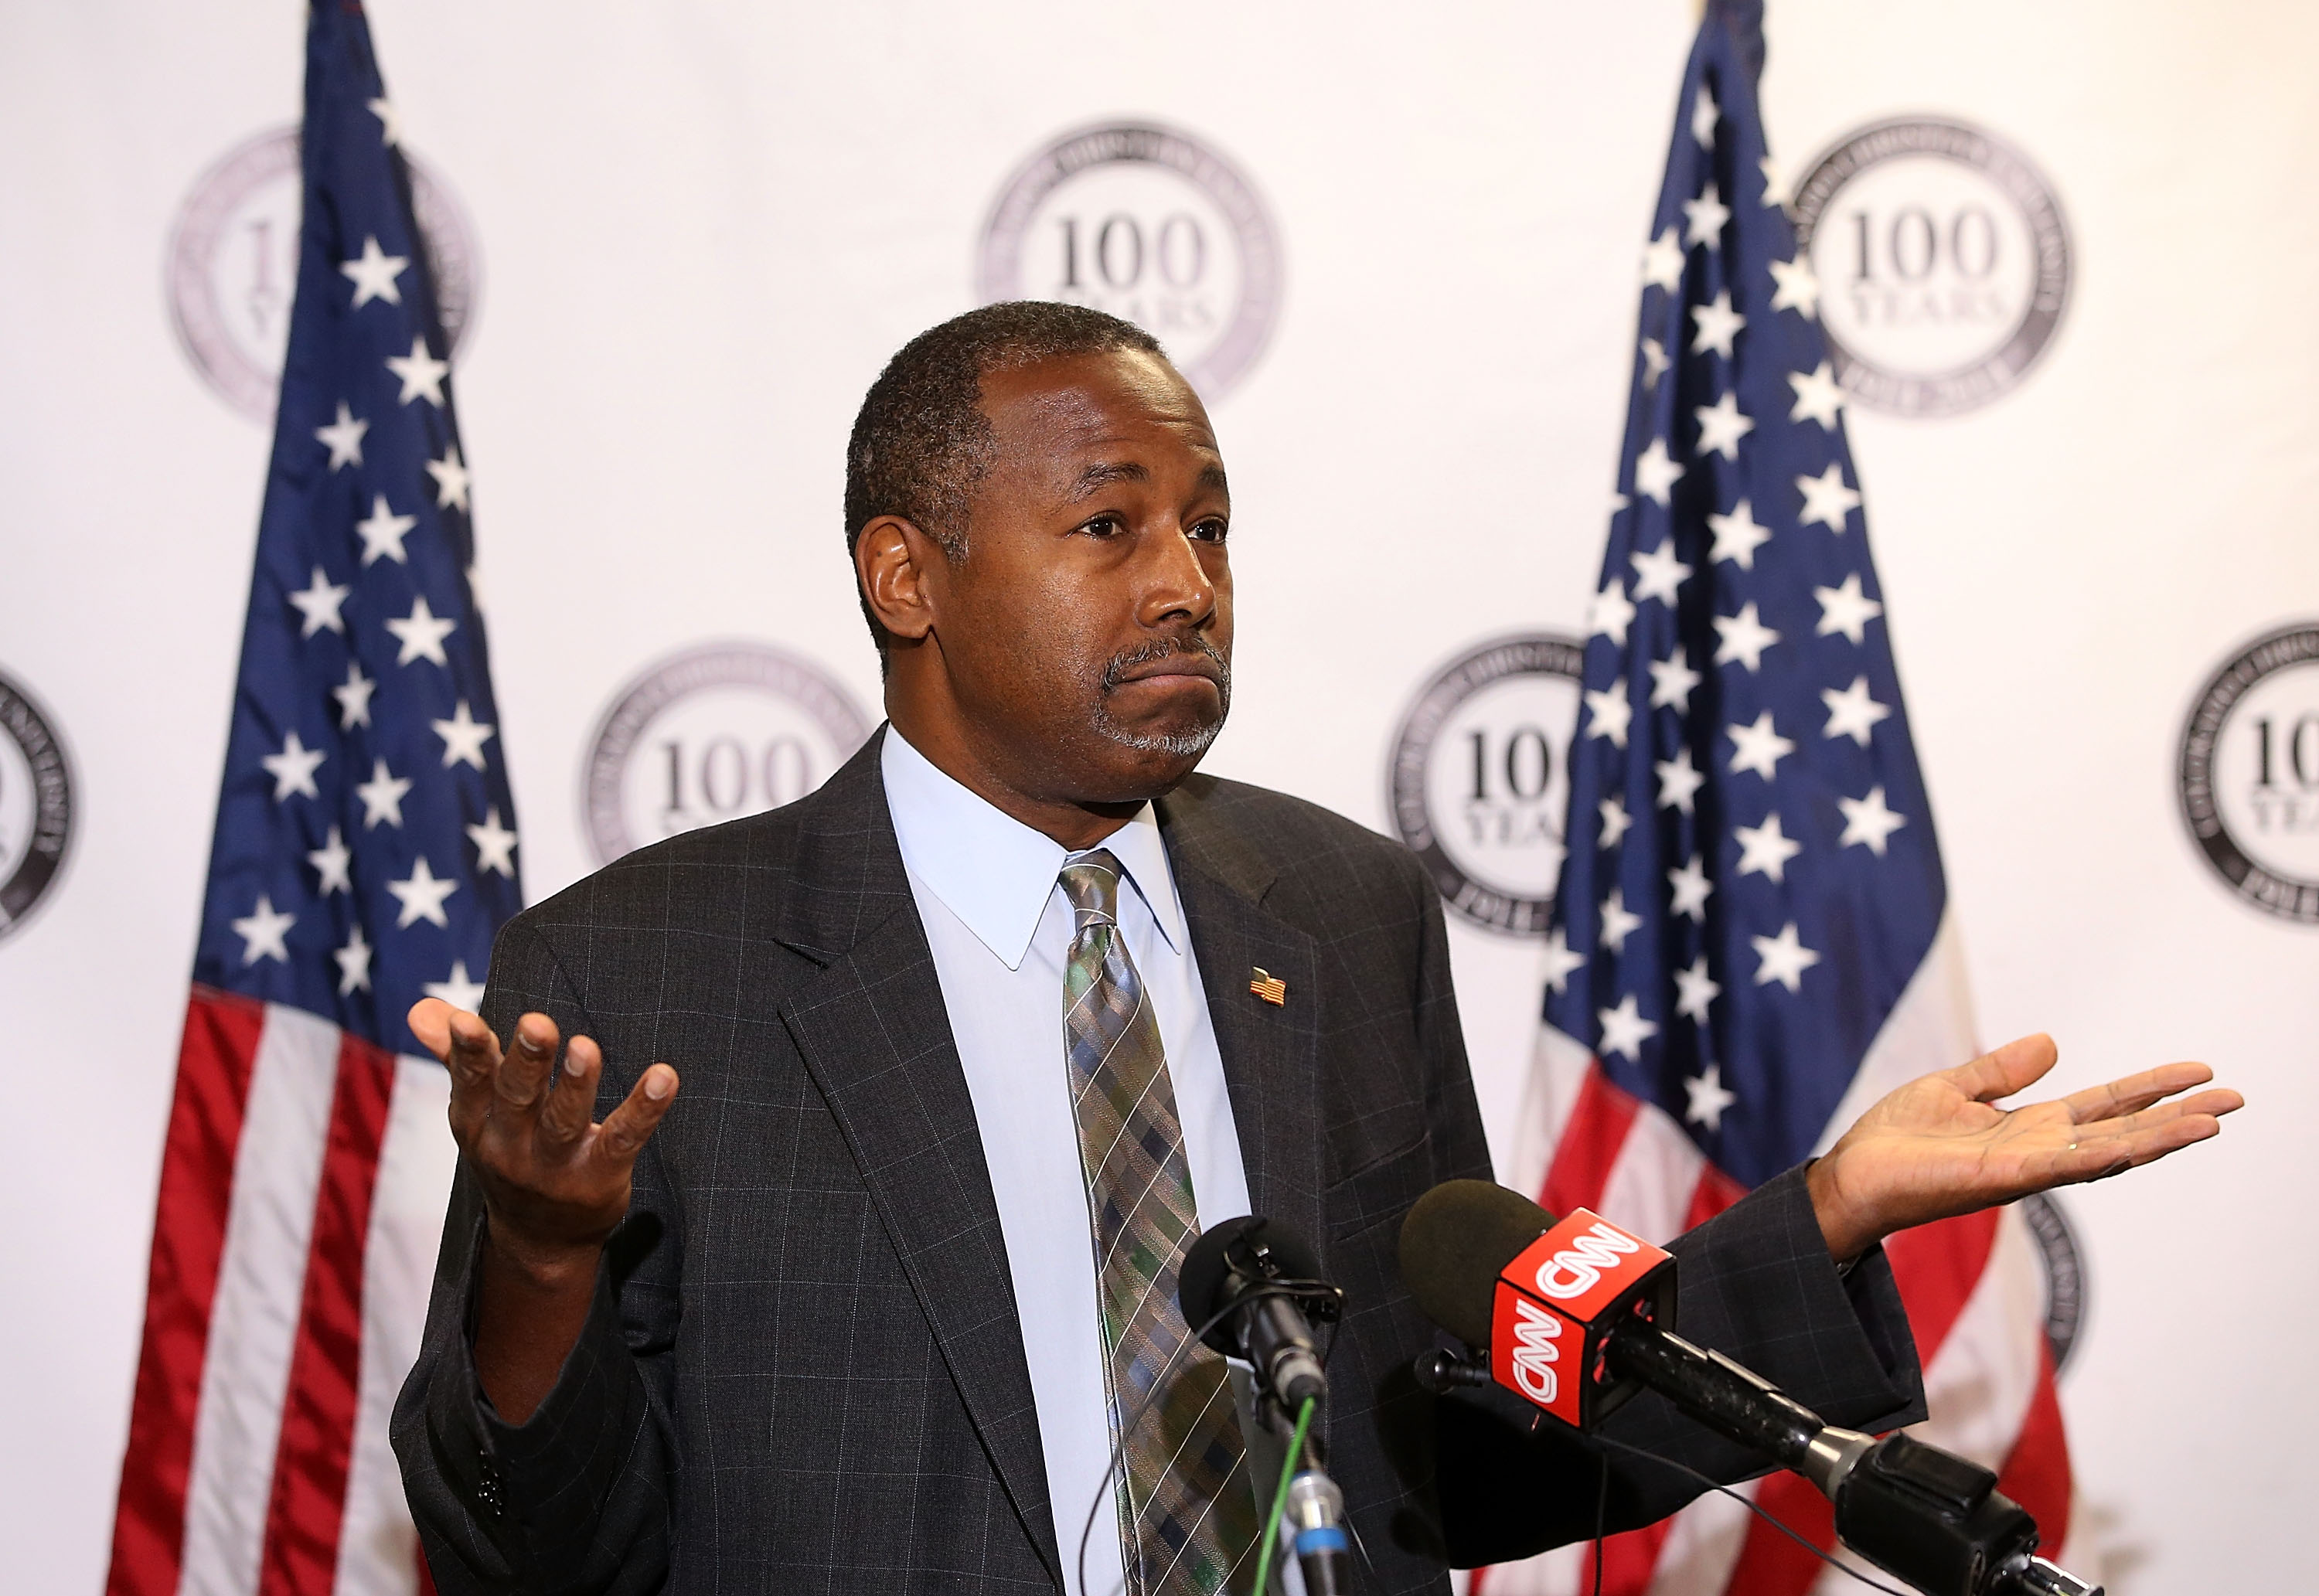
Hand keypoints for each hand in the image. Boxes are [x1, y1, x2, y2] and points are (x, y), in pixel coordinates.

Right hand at [408, 999, 678, 1421]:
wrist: (539, 1240)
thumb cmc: (510, 1152)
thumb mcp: (477, 1113)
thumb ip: (458, 1057)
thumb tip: (421, 1008)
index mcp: (477, 1123)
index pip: (472, 1084)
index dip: (468, 1054)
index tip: (467, 1021)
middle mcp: (510, 1146)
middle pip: (517, 1099)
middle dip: (527, 1062)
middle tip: (538, 1022)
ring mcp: (555, 1166)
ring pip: (565, 1122)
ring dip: (577, 1085)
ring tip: (587, 1047)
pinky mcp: (599, 1177)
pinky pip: (623, 1140)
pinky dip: (644, 1109)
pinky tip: (664, 1078)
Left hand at [1805, 1033, 2241, 1263]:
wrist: (1854, 1173)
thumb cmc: (1896, 1139)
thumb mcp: (1953, 1088)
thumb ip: (2002, 1071)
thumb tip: (2053, 1042)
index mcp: (2030, 1128)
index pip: (2106, 1106)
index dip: (2150, 1089)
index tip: (2198, 1072)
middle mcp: (2040, 1150)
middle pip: (2124, 1129)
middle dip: (2178, 1116)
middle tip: (2235, 1098)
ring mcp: (2028, 1167)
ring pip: (2110, 1151)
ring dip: (2160, 1137)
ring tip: (2213, 1120)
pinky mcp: (2005, 1177)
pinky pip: (2066, 1164)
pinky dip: (2106, 1154)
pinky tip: (2142, 1142)